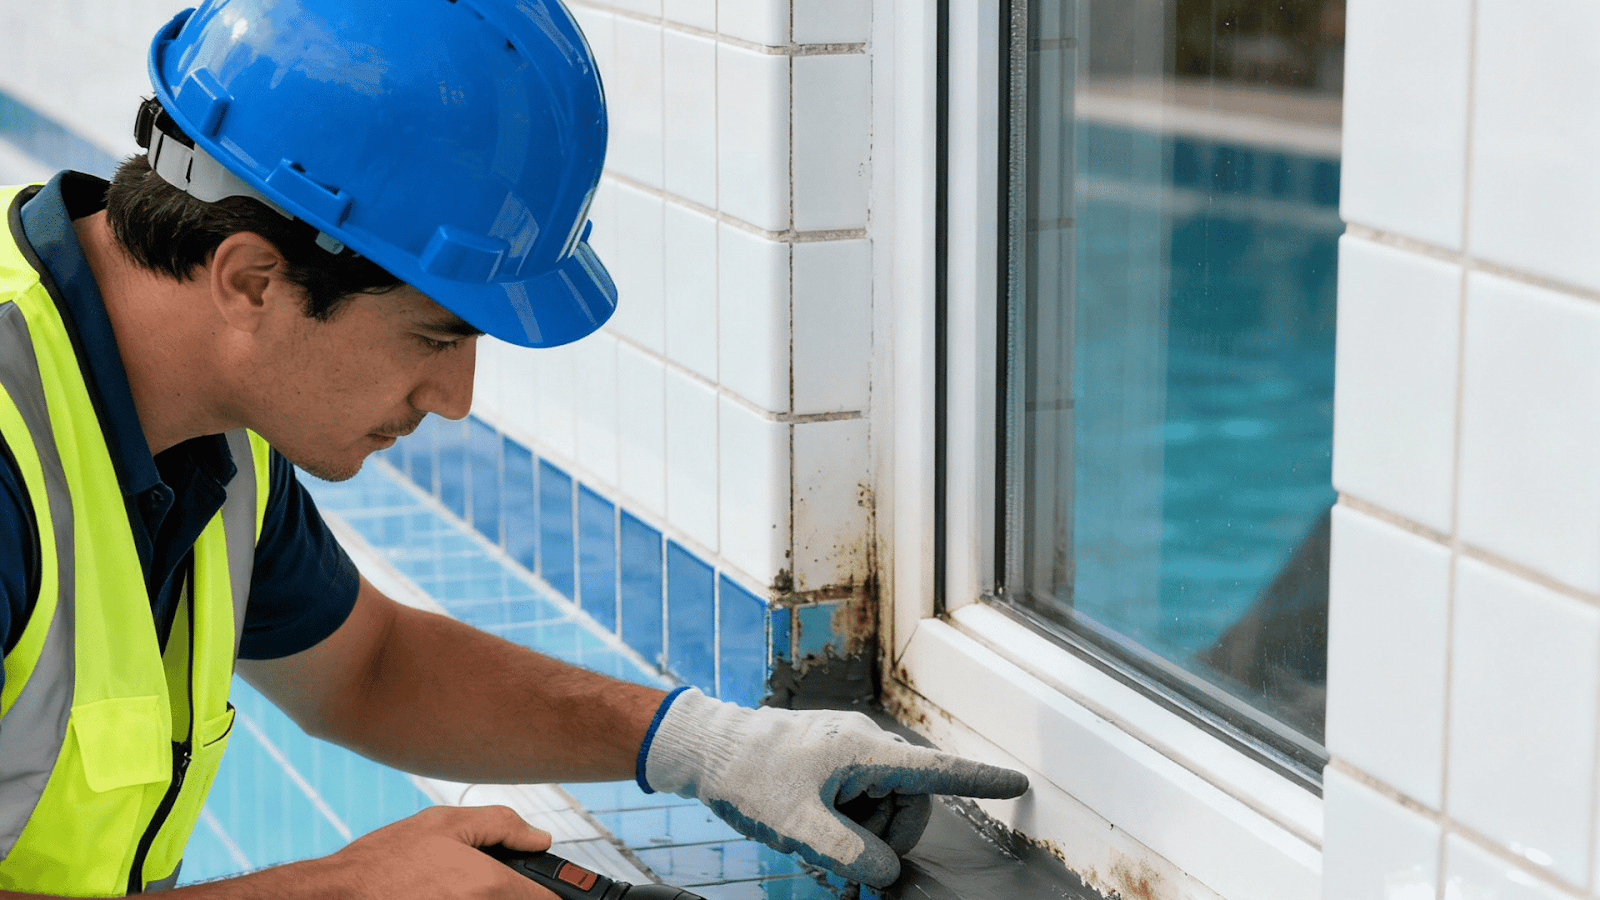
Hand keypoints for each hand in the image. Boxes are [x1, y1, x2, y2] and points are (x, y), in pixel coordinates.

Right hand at [329, 805, 557, 899]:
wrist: (338, 895)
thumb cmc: (384, 860)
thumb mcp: (444, 822)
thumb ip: (502, 825)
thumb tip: (540, 839)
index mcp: (489, 885)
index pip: (548, 899)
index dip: (550, 890)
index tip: (544, 885)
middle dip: (516, 894)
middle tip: (489, 881)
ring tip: (455, 887)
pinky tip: (444, 894)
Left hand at [638, 689, 1028, 887]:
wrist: (709, 747)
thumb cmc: (749, 777)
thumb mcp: (798, 827)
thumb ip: (851, 853)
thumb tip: (887, 871)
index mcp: (866, 752)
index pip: (938, 770)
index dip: (981, 781)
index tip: (1019, 784)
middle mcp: (866, 745)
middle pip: (909, 806)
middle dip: (885, 842)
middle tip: (844, 867)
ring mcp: (849, 752)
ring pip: (883, 809)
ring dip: (860, 838)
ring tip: (817, 851)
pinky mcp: (833, 760)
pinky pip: (860, 800)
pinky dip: (845, 826)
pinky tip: (813, 838)